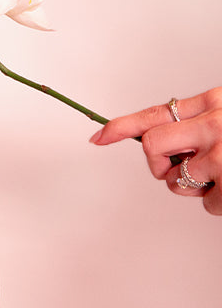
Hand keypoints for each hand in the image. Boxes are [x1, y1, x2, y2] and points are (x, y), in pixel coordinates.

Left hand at [91, 89, 221, 214]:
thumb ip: (195, 122)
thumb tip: (157, 139)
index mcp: (211, 103)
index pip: (154, 114)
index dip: (120, 127)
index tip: (98, 137)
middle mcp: (213, 125)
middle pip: (152, 146)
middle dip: (159, 165)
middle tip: (179, 170)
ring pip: (176, 180)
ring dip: (193, 187)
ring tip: (220, 178)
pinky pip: (206, 204)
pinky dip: (217, 203)